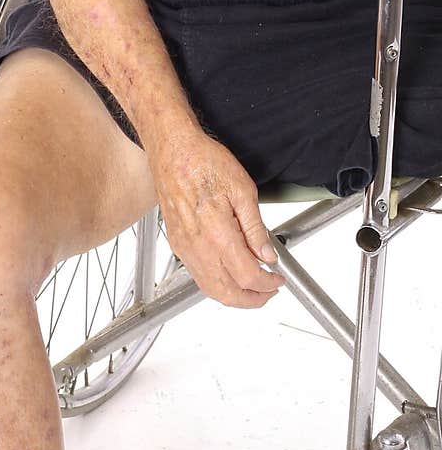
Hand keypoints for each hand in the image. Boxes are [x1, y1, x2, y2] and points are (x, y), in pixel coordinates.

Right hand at [149, 123, 284, 308]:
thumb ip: (255, 228)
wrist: (172, 150)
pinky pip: (197, 275)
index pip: (248, 276)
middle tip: (268, 291)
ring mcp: (183, 247)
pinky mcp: (176, 242)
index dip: (268, 284)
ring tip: (251, 286)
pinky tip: (227, 272)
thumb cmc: (202, 161)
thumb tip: (267, 254)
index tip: (278, 279)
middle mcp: (197, 246)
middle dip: (251, 299)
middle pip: (226, 293)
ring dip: (233, 295)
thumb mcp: (242, 189)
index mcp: (217, 234)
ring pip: (209, 288)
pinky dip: (216, 283)